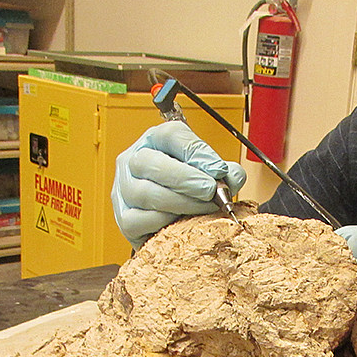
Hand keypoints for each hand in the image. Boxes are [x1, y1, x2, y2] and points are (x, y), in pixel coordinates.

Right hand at [112, 121, 246, 247]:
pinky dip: (164, 222)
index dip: (196, 152)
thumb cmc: (189, 191)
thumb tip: (232, 176)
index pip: (170, 135)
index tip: (218, 169)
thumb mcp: (208, 172)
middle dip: (185, 178)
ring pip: (145, 193)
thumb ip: (225, 172)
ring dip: (181, 202)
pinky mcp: (123, 218)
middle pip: (150, 162)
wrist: (172, 222)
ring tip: (203, 207)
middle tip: (209, 190)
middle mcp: (133, 160)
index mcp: (154, 140)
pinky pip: (138, 220)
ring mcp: (123, 189)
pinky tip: (181, 222)